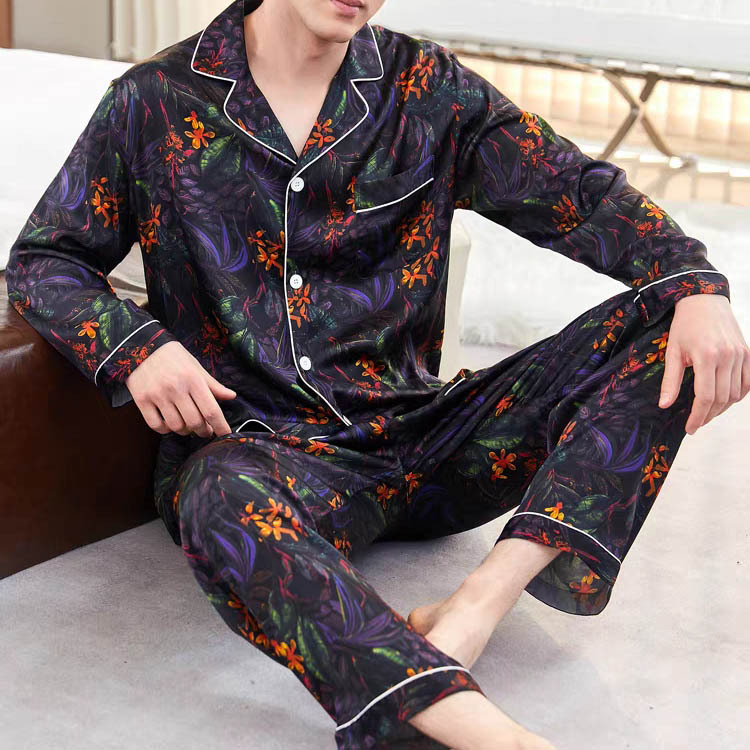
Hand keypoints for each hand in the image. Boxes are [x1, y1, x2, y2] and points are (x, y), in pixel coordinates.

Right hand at [125, 340, 236, 436]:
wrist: (141, 346)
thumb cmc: (173, 357)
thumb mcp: (196, 367)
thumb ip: (213, 385)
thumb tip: (232, 396)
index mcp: (193, 379)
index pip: (211, 410)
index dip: (220, 426)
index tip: (225, 434)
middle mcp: (176, 388)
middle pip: (195, 422)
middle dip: (203, 430)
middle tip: (205, 429)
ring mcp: (157, 395)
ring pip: (176, 426)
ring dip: (185, 431)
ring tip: (188, 425)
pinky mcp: (142, 400)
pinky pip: (157, 426)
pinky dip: (166, 429)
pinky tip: (170, 423)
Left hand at [659, 294, 749, 433]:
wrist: (704, 300)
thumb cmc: (684, 326)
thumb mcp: (672, 352)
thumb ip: (670, 381)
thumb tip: (664, 405)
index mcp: (707, 356)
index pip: (706, 396)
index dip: (698, 416)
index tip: (690, 428)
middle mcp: (729, 356)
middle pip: (722, 398)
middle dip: (708, 415)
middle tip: (696, 422)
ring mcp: (742, 354)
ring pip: (736, 393)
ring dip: (722, 407)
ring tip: (706, 412)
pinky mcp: (748, 353)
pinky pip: (748, 383)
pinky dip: (738, 395)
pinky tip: (724, 399)